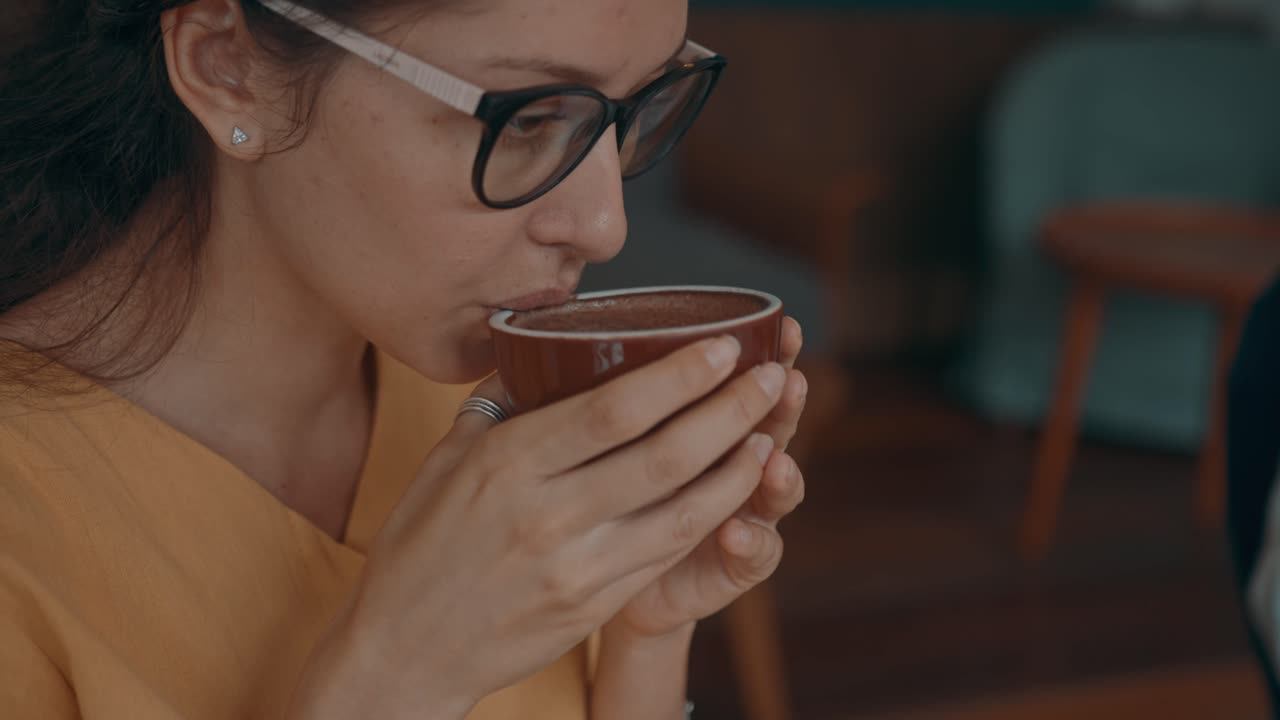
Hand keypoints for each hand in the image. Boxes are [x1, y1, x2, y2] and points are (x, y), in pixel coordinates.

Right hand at [288, 336, 786, 719]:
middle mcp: (548, 514)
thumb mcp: (446, 460)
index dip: (680, 376)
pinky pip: (667, 551)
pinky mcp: (594, 605)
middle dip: (731, 410)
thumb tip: (541, 355)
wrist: (407, 649)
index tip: (724, 346)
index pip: (614, 411)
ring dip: (738, 467)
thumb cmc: (421, 544)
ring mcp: (577, 566)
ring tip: (771, 429)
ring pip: (682, 509)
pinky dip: (710, 515)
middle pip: (664, 454)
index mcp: (508, 464)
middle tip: (772, 375)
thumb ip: (500, 406)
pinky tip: (736, 487)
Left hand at [611, 317, 807, 637]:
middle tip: (787, 380)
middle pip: (776, 428)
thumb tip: (578, 324)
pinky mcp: (734, 569)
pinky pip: (757, 556)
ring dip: (782, 477)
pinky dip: (751, 544)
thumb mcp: (602, 440)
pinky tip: (735, 535)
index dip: (774, 356)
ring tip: (777, 464)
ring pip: (779, 492)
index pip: (751, 383)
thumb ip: (615, 394)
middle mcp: (736, 464)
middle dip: (784, 405)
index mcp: (709, 422)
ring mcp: (743, 516)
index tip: (785, 327)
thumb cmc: (592, 491)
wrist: (603, 579)